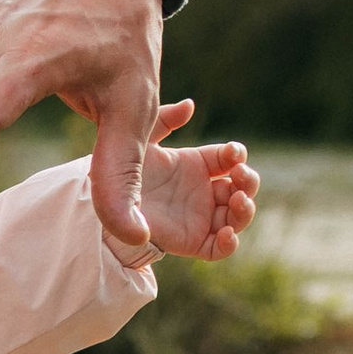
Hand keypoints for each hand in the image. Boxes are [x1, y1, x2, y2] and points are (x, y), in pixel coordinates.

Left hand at [134, 116, 256, 264]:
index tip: (233, 154)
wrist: (104, 204)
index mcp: (198, 165)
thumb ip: (164, 120)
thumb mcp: (142, 140)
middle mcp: (203, 191)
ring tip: (238, 200)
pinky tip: (228, 233)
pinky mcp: (191, 241)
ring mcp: (200, 217)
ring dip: (245, 209)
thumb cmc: (121, 169)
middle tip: (241, 175)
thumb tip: (190, 105)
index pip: (230, 159)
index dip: (237, 155)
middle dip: (249, 181)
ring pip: (237, 216)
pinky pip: (218, 248)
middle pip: (242, 188)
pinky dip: (229, 244)